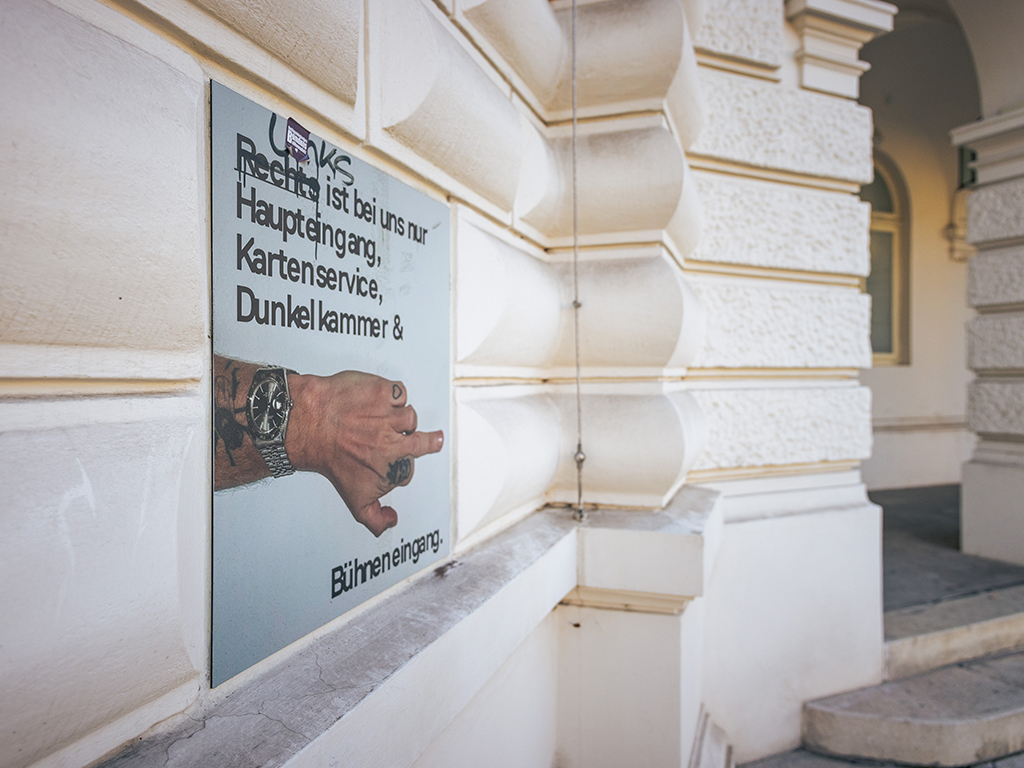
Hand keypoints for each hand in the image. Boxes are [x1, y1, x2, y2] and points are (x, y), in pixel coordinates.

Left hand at [286, 371, 443, 535]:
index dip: (399, 467)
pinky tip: (378, 401)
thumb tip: (392, 521)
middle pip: (423, 442)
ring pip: (409, 416)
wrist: (309, 425)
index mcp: (393, 469)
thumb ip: (376, 519)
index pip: (408, 470)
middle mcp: (395, 443)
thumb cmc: (330, 460)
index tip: (390, 464)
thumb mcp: (353, 500)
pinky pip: (399, 392)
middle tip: (434, 440)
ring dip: (399, 418)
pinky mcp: (384, 393)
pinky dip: (392, 394)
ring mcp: (390, 416)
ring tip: (379, 419)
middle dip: (431, 441)